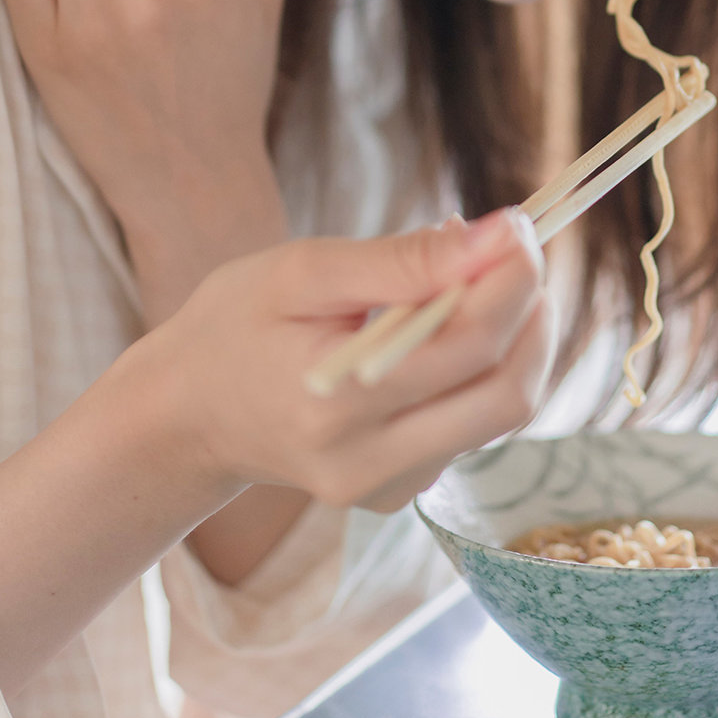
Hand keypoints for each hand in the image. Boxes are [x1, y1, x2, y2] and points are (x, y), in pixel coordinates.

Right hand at [151, 210, 552, 512]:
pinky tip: (443, 329)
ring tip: (474, 279)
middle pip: (506, 394)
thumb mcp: (302, 272)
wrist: (186, 414)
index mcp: (337, 404)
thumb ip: (401, 260)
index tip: (519, 225)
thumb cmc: (236, 325)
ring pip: (498, 413)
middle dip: (532, 314)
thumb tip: (498, 237)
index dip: (512, 280)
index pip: (469, 344)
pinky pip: (471, 428)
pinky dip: (480, 370)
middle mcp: (367, 464)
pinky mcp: (397, 493)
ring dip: (512, 339)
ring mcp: (385, 489)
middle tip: (518, 253)